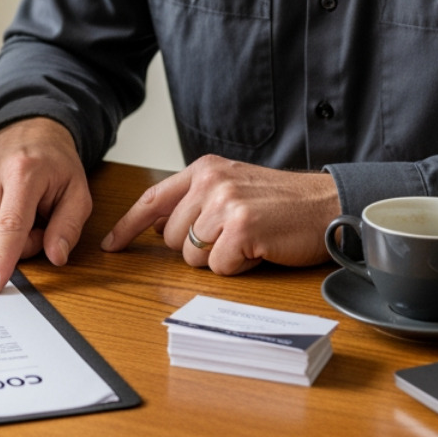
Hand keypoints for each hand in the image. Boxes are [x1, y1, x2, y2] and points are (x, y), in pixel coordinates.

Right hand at [0, 117, 92, 294]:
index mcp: (23, 171)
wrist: (28, 134)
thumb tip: (55, 256)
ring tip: (14, 214)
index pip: (9, 224)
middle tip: (33, 224)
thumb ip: (69, 227)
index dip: (1, 258)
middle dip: (15, 247)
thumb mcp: (77, 194)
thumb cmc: (54, 168)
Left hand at [101, 155, 339, 273]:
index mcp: (205, 169)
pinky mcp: (242, 229)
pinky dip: (238, 267)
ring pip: (192, 256)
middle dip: (196, 247)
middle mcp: (211, 182)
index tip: (111, 244)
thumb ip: (195, 200)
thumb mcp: (233, 186)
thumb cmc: (281, 202)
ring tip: (248, 240)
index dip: (128, 225)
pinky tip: (258, 250)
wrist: (326, 205)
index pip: (152, 198)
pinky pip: (219, 267)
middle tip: (232, 235)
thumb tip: (154, 224)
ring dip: (219, 258)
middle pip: (170, 237)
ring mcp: (226, 204)